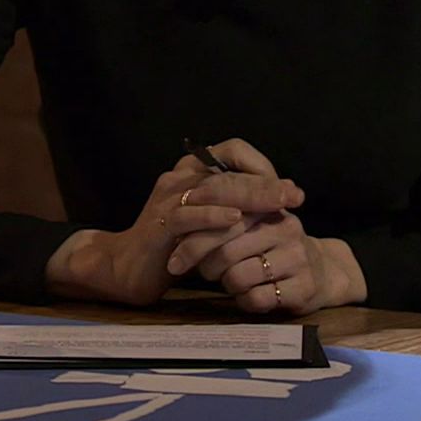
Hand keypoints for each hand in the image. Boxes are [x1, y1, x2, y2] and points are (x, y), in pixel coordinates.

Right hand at [43, 153, 286, 306]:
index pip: (232, 151)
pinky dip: (213, 216)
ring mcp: (167, 201)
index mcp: (192, 171)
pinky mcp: (160, 226)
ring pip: (213, 190)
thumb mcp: (208, 221)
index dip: (261, 166)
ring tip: (278, 204)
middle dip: (266, 184)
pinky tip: (235, 219)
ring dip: (249, 196)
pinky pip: (188, 216)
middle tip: (295, 195)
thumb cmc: (175, 246)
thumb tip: (282, 196)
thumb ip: (236, 205)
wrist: (126, 269)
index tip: (287, 188)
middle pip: (228, 172)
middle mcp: (179, 178)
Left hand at [164, 139, 365, 314]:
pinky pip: (256, 298)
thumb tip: (181, 210)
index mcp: (270, 207)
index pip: (224, 216)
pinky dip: (244, 301)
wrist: (321, 273)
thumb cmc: (273, 247)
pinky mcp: (303, 287)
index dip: (195, 235)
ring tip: (229, 281)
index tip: (174, 249)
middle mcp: (286, 228)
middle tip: (200, 271)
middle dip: (205, 264)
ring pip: (238, 276)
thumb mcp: (252, 224)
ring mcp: (297, 258)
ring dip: (226, 284)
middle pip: (226, 249)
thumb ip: (223, 215)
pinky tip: (247, 296)